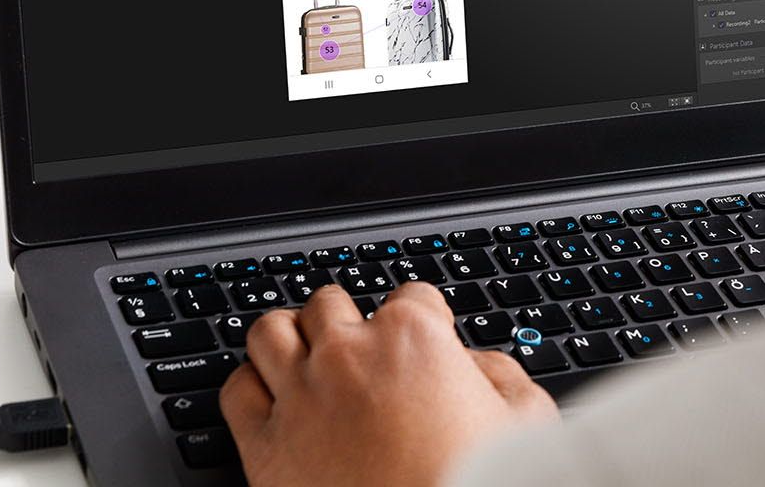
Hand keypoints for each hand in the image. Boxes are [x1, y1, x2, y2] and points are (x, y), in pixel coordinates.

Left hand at [220, 282, 556, 486]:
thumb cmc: (479, 480)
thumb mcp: (527, 419)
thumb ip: (501, 374)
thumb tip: (477, 363)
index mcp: (413, 337)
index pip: (411, 296)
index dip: (422, 318)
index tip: (423, 340)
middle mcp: (348, 355)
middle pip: (328, 303)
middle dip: (346, 321)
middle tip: (359, 350)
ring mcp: (300, 398)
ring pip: (270, 331)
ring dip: (289, 338)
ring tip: (303, 357)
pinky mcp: (265, 447)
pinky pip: (237, 392)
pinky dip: (251, 386)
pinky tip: (271, 399)